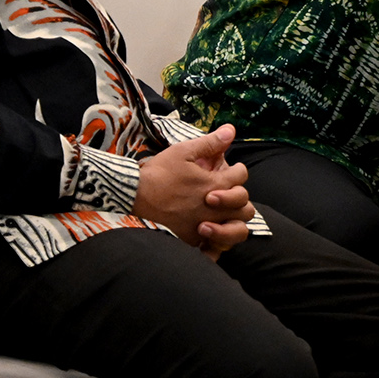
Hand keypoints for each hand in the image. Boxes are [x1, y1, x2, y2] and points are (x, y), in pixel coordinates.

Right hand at [134, 124, 251, 248]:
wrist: (133, 195)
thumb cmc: (158, 172)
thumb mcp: (184, 151)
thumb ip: (210, 142)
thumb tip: (231, 129)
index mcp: (214, 185)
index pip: (242, 176)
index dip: (238, 170)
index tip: (228, 170)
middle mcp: (213, 208)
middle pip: (245, 207)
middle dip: (239, 197)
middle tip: (226, 193)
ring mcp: (203, 226)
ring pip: (236, 230)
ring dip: (234, 221)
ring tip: (223, 214)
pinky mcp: (191, 240)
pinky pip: (215, 248)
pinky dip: (219, 243)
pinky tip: (212, 232)